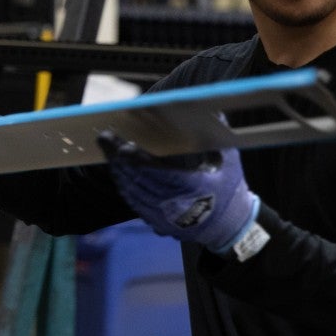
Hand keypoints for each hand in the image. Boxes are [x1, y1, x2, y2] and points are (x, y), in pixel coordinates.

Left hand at [98, 132, 259, 255]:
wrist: (228, 225)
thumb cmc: (230, 188)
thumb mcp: (229, 160)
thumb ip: (215, 136)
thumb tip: (210, 109)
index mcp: (193, 187)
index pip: (159, 172)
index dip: (139, 160)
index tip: (125, 146)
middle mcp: (175, 204)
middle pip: (139, 180)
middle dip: (119, 159)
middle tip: (105, 139)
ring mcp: (164, 216)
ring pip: (134, 192)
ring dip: (118, 172)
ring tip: (108, 152)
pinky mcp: (158, 222)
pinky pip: (135, 203)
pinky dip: (124, 187)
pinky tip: (117, 173)